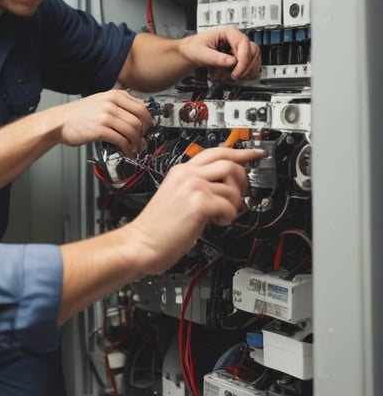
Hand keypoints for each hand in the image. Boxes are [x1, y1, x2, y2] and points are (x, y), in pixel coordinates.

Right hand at [53, 90, 154, 156]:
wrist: (58, 122)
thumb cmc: (76, 114)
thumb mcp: (98, 100)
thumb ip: (116, 102)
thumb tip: (135, 110)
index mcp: (113, 95)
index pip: (141, 106)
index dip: (148, 119)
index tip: (148, 127)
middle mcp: (111, 103)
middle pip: (139, 119)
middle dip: (144, 133)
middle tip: (143, 140)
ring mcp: (106, 116)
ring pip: (132, 130)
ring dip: (137, 142)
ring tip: (136, 148)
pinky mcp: (100, 129)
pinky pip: (121, 140)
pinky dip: (128, 148)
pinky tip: (127, 151)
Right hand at [120, 147, 263, 274]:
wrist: (141, 243)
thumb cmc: (156, 227)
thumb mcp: (174, 195)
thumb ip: (194, 185)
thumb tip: (222, 185)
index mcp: (180, 171)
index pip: (215, 152)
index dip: (239, 152)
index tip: (254, 153)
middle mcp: (187, 175)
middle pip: (230, 163)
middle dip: (242, 180)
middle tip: (239, 195)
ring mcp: (193, 187)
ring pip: (233, 187)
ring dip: (234, 204)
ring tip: (221, 214)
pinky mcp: (199, 204)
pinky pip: (229, 206)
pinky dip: (228, 217)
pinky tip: (216, 222)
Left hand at [179, 25, 260, 80]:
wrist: (191, 51)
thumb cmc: (195, 48)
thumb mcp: (202, 53)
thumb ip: (216, 58)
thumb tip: (232, 62)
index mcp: (228, 32)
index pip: (244, 43)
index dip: (243, 60)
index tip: (236, 72)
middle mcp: (236, 38)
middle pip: (252, 50)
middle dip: (245, 67)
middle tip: (235, 77)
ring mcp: (239, 46)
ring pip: (254, 57)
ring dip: (246, 70)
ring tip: (232, 77)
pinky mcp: (239, 55)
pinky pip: (250, 63)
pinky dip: (245, 72)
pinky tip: (235, 76)